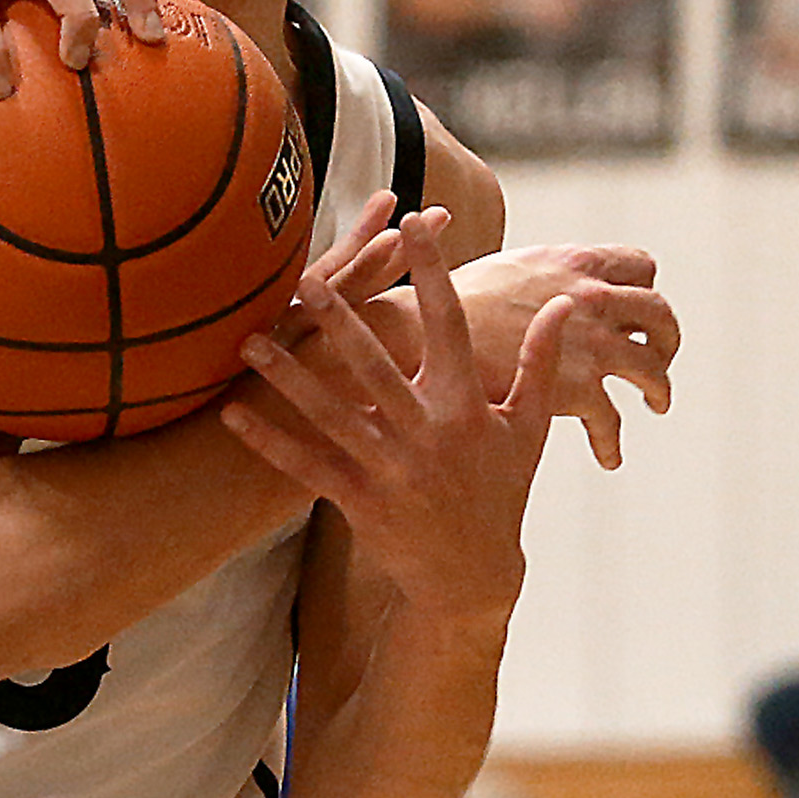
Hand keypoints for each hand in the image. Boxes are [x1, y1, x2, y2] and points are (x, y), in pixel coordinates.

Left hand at [224, 206, 559, 619]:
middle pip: (378, 365)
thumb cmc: (500, 491)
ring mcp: (391, 469)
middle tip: (306, 277)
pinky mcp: (358, 500)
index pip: (452, 326)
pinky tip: (233, 414)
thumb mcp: (528, 429)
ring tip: (250, 339)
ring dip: (288, 376)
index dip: (435, 272)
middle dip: (341, 321)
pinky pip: (306, 465)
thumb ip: (540, 362)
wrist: (474, 576)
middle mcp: (429, 433)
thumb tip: (565, 303)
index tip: (417, 221)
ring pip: (331, 414)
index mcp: (468, 406)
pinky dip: (270, 440)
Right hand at [445, 242, 675, 469]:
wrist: (412, 341)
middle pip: (659, 314)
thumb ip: (519, 267)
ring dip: (658, 388)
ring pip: (653, 368)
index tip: (633, 307)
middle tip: (657, 356)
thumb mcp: (483, 268)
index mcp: (571, 263)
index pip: (638, 265)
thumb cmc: (431, 305)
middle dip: (664, 338)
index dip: (640, 288)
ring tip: (655, 404)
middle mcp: (593, 299)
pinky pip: (612, 421)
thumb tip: (454, 225)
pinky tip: (609, 457)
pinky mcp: (580, 391)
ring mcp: (591, 345)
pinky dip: (611, 441)